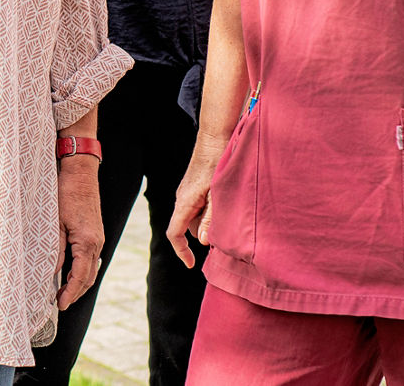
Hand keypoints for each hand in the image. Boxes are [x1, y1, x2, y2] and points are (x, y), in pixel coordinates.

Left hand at [55, 157, 103, 309]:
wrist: (80, 173)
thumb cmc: (66, 194)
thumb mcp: (55, 223)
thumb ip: (55, 250)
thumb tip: (51, 273)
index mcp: (87, 243)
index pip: (80, 277)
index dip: (70, 293)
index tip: (60, 305)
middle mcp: (97, 243)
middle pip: (88, 277)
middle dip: (75, 292)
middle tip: (60, 303)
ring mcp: (98, 238)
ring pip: (91, 269)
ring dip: (79, 283)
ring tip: (64, 292)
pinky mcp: (96, 233)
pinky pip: (91, 258)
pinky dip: (83, 270)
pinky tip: (72, 273)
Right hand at [166, 138, 223, 267]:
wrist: (215, 137)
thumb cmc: (218, 164)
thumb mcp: (218, 195)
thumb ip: (211, 219)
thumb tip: (204, 242)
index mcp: (184, 203)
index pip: (174, 234)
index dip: (182, 252)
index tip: (192, 265)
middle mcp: (182, 199)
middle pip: (187, 228)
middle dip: (202, 238)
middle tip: (224, 242)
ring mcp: (187, 192)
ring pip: (194, 217)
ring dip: (207, 224)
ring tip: (229, 223)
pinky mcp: (194, 187)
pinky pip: (197, 207)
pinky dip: (208, 213)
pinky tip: (225, 208)